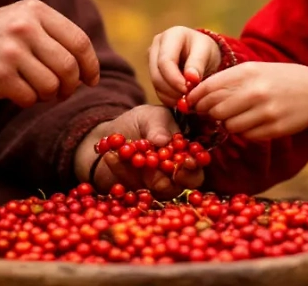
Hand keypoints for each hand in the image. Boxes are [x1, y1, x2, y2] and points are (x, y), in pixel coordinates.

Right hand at [0, 0, 100, 107]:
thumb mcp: (21, 19)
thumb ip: (52, 34)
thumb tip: (87, 66)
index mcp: (35, 10)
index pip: (79, 41)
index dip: (90, 65)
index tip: (91, 80)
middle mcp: (24, 28)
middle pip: (69, 67)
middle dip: (71, 85)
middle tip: (63, 91)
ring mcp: (11, 52)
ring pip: (51, 86)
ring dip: (48, 95)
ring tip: (36, 89)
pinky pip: (29, 98)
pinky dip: (28, 101)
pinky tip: (17, 92)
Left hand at [73, 105, 203, 197]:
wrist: (111, 135)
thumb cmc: (139, 122)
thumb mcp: (149, 116)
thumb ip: (158, 125)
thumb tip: (163, 140)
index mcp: (185, 152)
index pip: (197, 163)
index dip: (195, 164)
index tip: (187, 161)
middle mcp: (175, 173)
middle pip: (185, 183)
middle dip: (177, 178)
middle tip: (162, 167)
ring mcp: (156, 185)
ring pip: (158, 187)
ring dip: (143, 172)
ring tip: (125, 151)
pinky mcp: (137, 192)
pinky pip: (132, 186)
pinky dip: (121, 171)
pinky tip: (111, 155)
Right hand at [148, 27, 220, 106]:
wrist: (202, 54)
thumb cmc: (205, 50)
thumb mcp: (206, 53)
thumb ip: (198, 64)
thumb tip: (190, 79)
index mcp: (171, 36)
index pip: (165, 61)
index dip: (174, 79)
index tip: (187, 90)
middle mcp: (157, 45)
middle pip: (156, 73)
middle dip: (172, 89)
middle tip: (188, 98)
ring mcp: (152, 58)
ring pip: (155, 83)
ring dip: (170, 95)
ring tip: (187, 98)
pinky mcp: (153, 71)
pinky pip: (157, 89)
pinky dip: (168, 98)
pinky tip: (181, 99)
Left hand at [186, 63, 307, 140]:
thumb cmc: (282, 79)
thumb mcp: (257, 69)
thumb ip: (230, 80)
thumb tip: (199, 94)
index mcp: (248, 71)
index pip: (209, 87)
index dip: (195, 98)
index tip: (191, 103)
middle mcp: (255, 91)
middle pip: (215, 109)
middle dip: (210, 113)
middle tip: (214, 112)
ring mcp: (265, 111)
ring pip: (229, 126)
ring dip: (229, 123)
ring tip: (239, 116)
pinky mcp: (274, 129)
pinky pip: (246, 135)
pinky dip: (246, 132)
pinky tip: (255, 122)